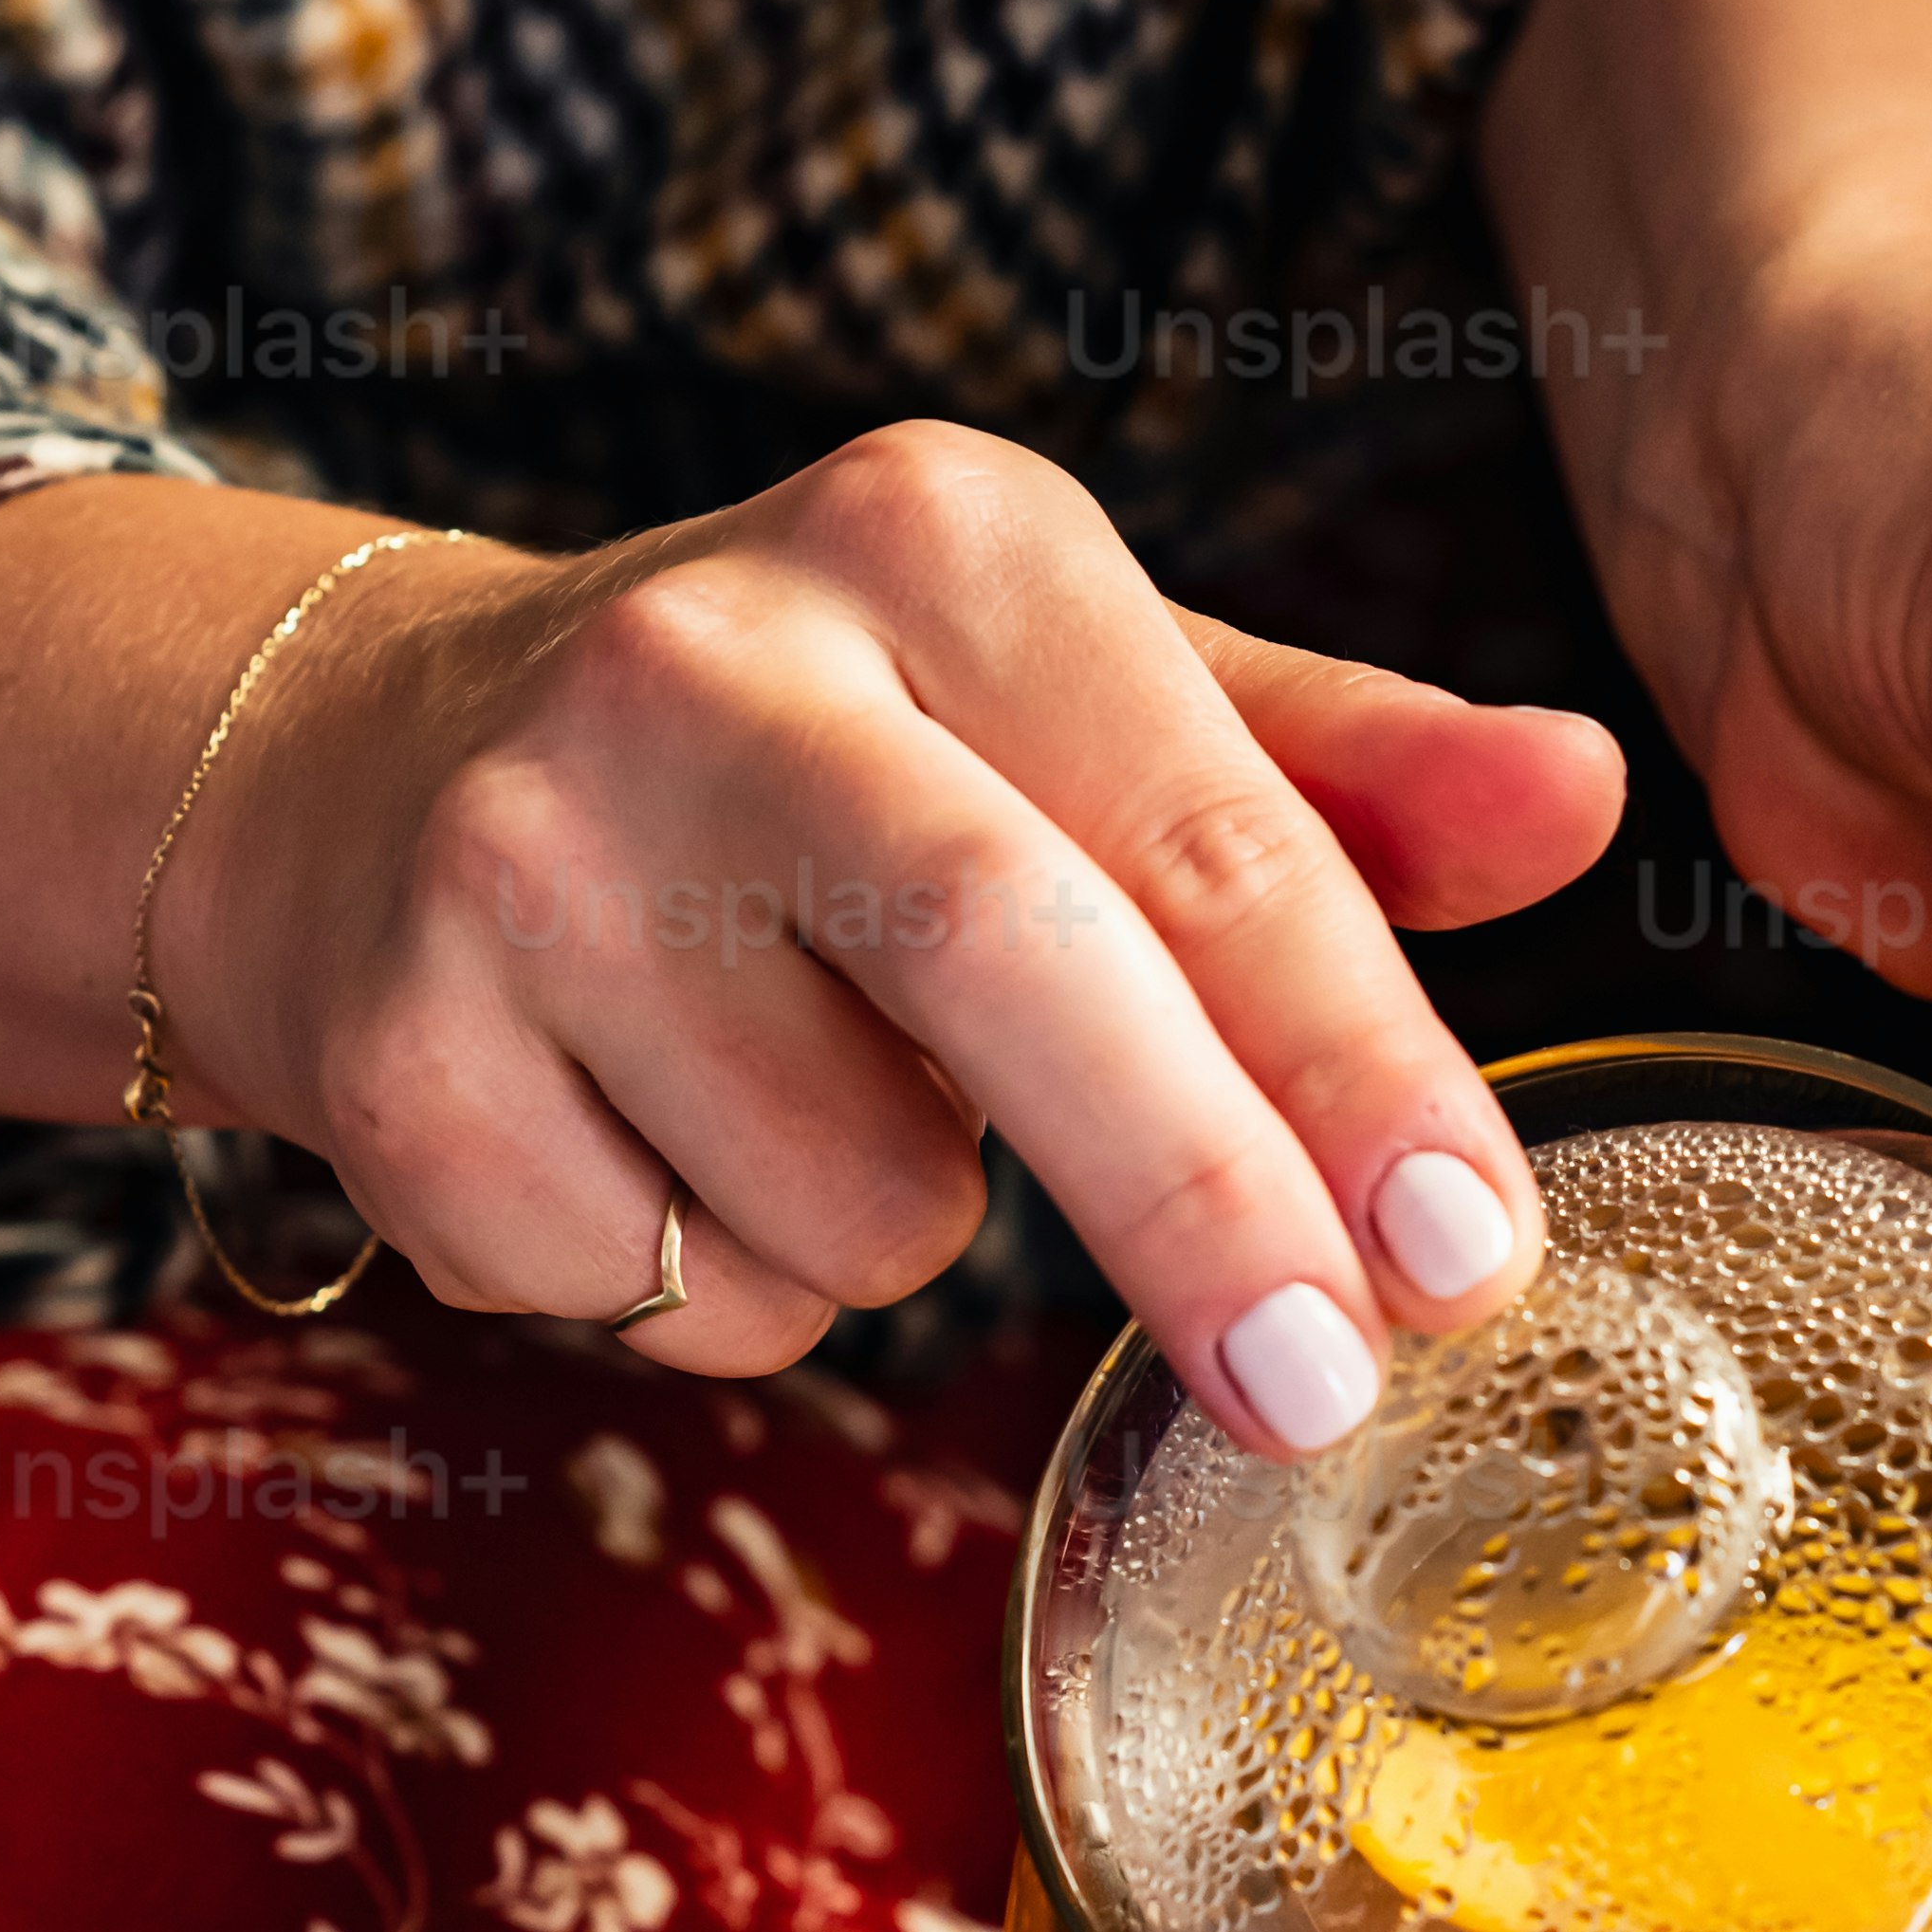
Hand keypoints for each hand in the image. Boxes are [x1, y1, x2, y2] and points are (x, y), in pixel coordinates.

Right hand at [182, 434, 1621, 1432]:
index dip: (1357, 1067)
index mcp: (934, 542)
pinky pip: (679, 1297)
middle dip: (1197, 1204)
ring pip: (855, 1206)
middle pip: (1017, 971)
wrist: (344, 782)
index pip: (1205, 834)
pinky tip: (637, 1137)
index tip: (1474, 1255)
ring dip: (895, 1234)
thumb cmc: (799, 765)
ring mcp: (528, 854)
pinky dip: (715, 1284)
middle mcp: (718, 663)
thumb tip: (1587, 795)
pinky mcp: (396, 1051)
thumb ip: (1330, 771)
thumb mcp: (1063, 705)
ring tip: (791, 1087)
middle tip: (1319, 1389)